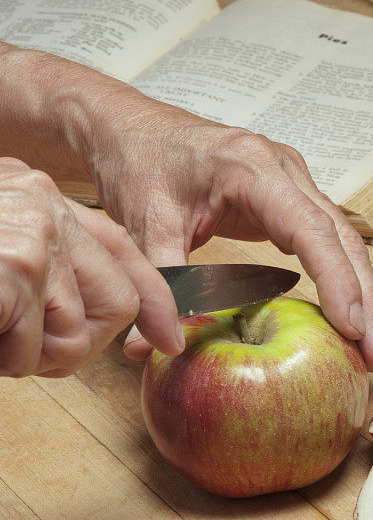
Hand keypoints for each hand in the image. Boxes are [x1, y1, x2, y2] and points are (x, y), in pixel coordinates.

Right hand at [0, 157, 183, 377]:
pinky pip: (35, 347)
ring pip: (77, 333)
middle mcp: (48, 209)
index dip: (151, 300)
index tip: (170, 338)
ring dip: (32, 356)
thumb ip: (51, 269)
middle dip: (79, 343)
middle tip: (30, 351)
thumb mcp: (5, 241)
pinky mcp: (17, 264)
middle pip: (118, 300)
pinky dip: (6, 357)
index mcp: (46, 201)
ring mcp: (37, 234)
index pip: (122, 250)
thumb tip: (89, 320)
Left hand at [87, 93, 372, 370]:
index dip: (337, 280)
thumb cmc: (141, 162)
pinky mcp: (289, 198)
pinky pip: (328, 238)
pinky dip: (349, 273)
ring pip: (343, 240)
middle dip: (365, 299)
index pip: (310, 229)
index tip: (354, 327)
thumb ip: (161, 282)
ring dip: (364, 293)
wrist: (134, 127)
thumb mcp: (144, 223)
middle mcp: (284, 170)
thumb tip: (157, 345)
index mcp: (253, 168)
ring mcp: (293, 181)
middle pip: (341, 238)